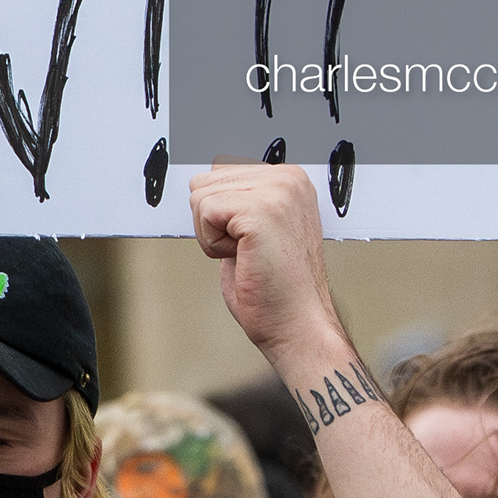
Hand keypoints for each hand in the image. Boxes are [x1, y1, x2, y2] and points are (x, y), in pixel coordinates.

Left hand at [186, 162, 350, 374]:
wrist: (297, 324)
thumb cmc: (276, 288)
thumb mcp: (255, 229)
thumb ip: (237, 201)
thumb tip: (201, 184)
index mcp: (289, 179)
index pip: (218, 173)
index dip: (221, 216)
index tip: (251, 242)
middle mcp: (288, 179)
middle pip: (204, 182)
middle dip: (213, 223)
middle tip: (249, 252)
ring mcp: (277, 191)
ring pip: (200, 196)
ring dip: (213, 235)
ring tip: (248, 255)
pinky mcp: (261, 210)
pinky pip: (204, 212)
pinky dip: (212, 243)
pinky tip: (244, 258)